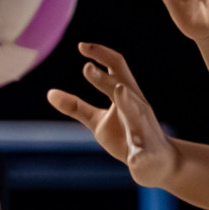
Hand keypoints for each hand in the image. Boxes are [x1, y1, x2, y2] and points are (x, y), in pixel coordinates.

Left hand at [48, 43, 177, 187]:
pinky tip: (134, 156)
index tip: (81, 46)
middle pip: (122, 86)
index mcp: (126, 95)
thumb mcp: (99, 121)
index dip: (101, 54)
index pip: (117, 67)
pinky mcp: (145, 151)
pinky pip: (142, 150)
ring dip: (127, 101)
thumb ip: (76, 107)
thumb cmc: (126, 136)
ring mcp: (142, 128)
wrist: (159, 163)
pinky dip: (139, 152)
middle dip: (105, 79)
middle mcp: (137, 106)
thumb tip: (49, 93)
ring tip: (119, 91)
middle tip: (87, 68)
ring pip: (136, 112)